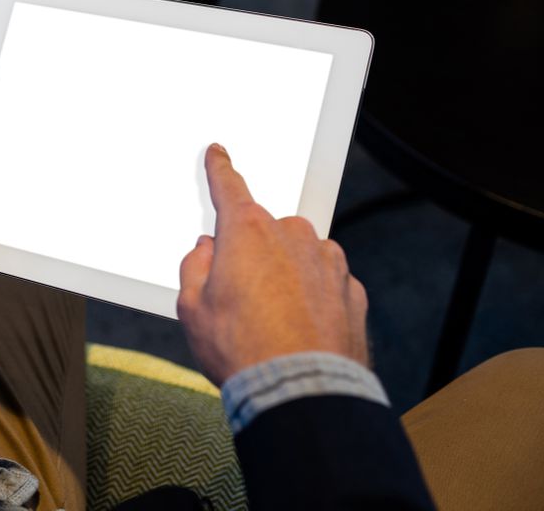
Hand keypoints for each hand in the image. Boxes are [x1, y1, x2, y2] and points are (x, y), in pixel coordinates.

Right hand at [176, 144, 369, 385]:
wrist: (300, 390)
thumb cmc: (242, 349)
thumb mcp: (192, 309)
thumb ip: (195, 267)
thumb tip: (206, 250)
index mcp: (247, 232)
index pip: (229, 187)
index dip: (220, 169)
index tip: (218, 153)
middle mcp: (292, 235)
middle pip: (265, 230)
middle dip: (253, 254)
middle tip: (240, 298)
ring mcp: (328, 261)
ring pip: (299, 255)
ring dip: (286, 274)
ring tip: (273, 321)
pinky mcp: (352, 290)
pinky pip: (325, 281)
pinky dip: (313, 296)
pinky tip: (300, 328)